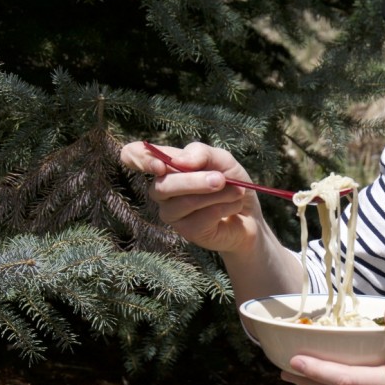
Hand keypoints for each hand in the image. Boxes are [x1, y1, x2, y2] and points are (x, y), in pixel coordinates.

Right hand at [120, 141, 264, 252]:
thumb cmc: (232, 183)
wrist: (251, 215)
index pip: (133, 156)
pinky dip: (223, 208)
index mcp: (167, 166)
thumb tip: (178, 161)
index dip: (139, 159)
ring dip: (216, 194)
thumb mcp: (223, 161)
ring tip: (237, 191)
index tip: (160, 165)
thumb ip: (202, 154)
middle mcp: (163, 190)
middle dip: (194, 181)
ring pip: (183, 202)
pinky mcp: (187, 231)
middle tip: (221, 179)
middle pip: (161, 185)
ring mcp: (172, 212)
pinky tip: (234, 206)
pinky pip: (200, 218)